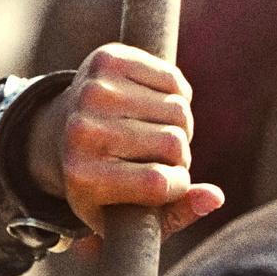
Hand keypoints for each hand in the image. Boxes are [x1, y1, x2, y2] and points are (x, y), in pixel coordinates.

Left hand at [25, 43, 224, 240]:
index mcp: (84, 177)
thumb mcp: (128, 216)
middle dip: (180, 156)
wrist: (60, 135)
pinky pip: (172, 79)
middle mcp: (83, 131)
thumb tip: (216, 197)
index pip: (157, 182)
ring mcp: (93, 91)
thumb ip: (175, 215)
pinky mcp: (107, 60)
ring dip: (179, 126)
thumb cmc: (102, 184)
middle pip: (173, 143)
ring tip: (158, 134)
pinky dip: (175, 95)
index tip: (174, 184)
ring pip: (178, 109)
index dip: (179, 184)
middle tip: (162, 159)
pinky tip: (156, 107)